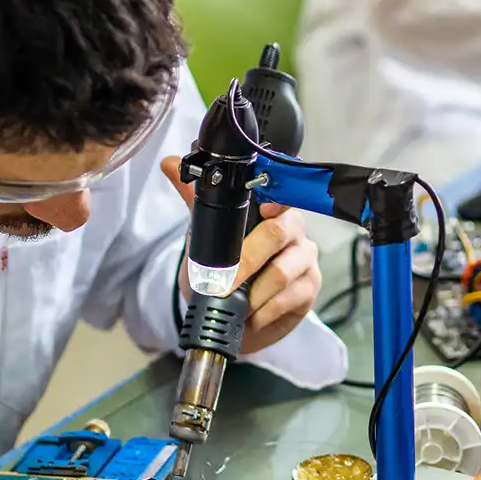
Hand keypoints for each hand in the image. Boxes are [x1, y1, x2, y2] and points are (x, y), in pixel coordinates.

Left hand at [162, 156, 323, 353]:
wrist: (237, 314)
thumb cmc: (226, 271)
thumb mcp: (206, 236)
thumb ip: (195, 200)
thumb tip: (170, 163)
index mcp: (273, 210)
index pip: (281, 196)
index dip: (275, 202)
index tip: (264, 209)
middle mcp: (294, 231)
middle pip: (278, 234)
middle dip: (246, 261)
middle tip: (222, 283)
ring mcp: (305, 260)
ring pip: (283, 271)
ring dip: (254, 293)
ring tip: (236, 305)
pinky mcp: (310, 288)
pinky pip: (289, 298)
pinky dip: (265, 311)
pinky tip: (252, 316)